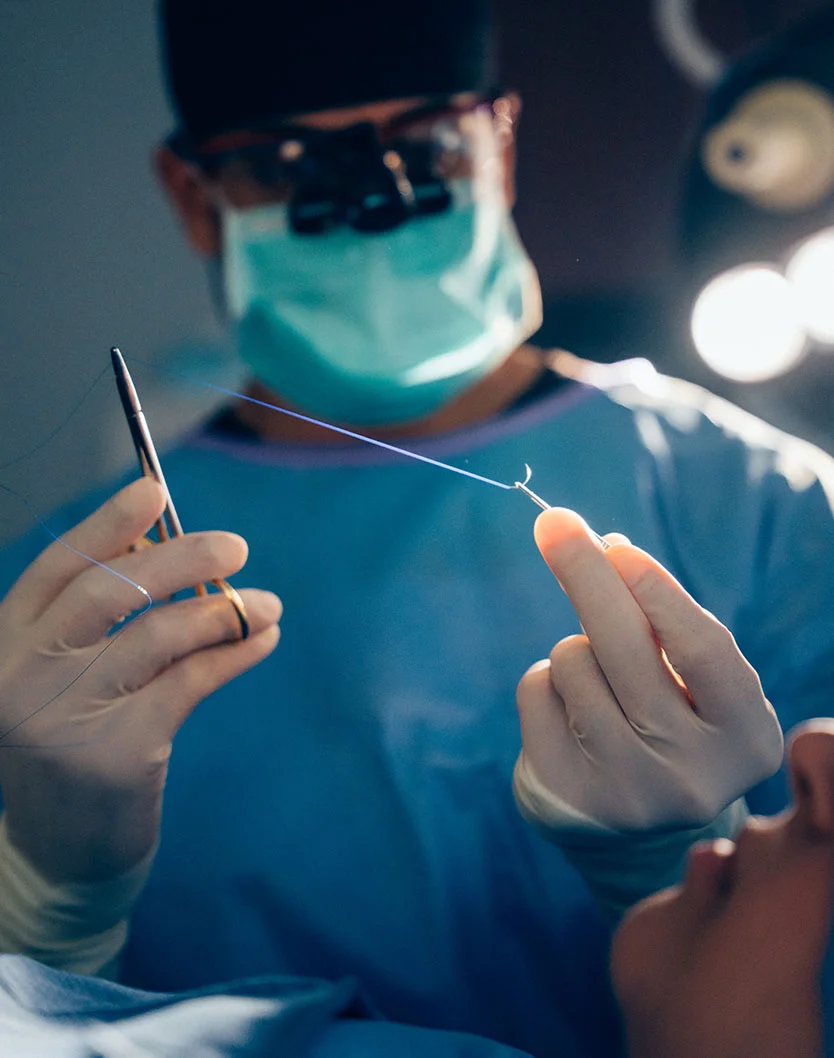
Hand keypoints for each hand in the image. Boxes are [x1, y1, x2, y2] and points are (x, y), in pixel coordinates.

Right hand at [0, 477, 280, 882]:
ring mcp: (65, 716)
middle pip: (108, 590)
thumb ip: (99, 625)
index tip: (154, 490)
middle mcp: (24, 675)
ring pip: (159, 634)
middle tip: (236, 546)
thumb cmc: (72, 748)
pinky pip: (191, 681)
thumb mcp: (63, 681)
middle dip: (179, 558)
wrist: (60, 856)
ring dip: (224, 611)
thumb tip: (172, 554)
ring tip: (266, 605)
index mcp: (7, 645)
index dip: (107, 525)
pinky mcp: (117, 754)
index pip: (57, 568)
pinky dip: (235, 654)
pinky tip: (262, 640)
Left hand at [515, 508, 783, 832]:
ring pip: (574, 663)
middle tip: (553, 521)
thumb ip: (658, 619)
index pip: (704, 652)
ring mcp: (627, 792)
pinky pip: (537, 690)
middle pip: (627, 649)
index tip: (618, 547)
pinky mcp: (567, 796)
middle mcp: (693, 775)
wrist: (629, 829)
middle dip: (586, 574)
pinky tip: (567, 713)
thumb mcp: (687, 680)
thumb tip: (603, 546)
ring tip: (597, 683)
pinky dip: (545, 681)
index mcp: (745, 738)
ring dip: (573, 648)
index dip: (660, 593)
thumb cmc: (667, 724)